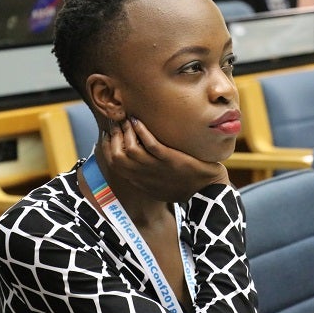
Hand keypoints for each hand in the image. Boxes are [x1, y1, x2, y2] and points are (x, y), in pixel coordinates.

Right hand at [101, 117, 229, 202]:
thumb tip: (136, 158)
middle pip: (117, 157)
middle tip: (118, 123)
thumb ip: (144, 175)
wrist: (206, 192)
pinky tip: (138, 121)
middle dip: (114, 137)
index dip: (107, 146)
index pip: (113, 163)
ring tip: (129, 120)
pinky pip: (151, 144)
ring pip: (131, 149)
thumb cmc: (183, 187)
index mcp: (139, 181)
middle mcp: (144, 175)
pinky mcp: (170, 160)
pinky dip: (142, 131)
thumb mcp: (157, 186)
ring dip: (127, 132)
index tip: (108, 133)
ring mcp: (156, 167)